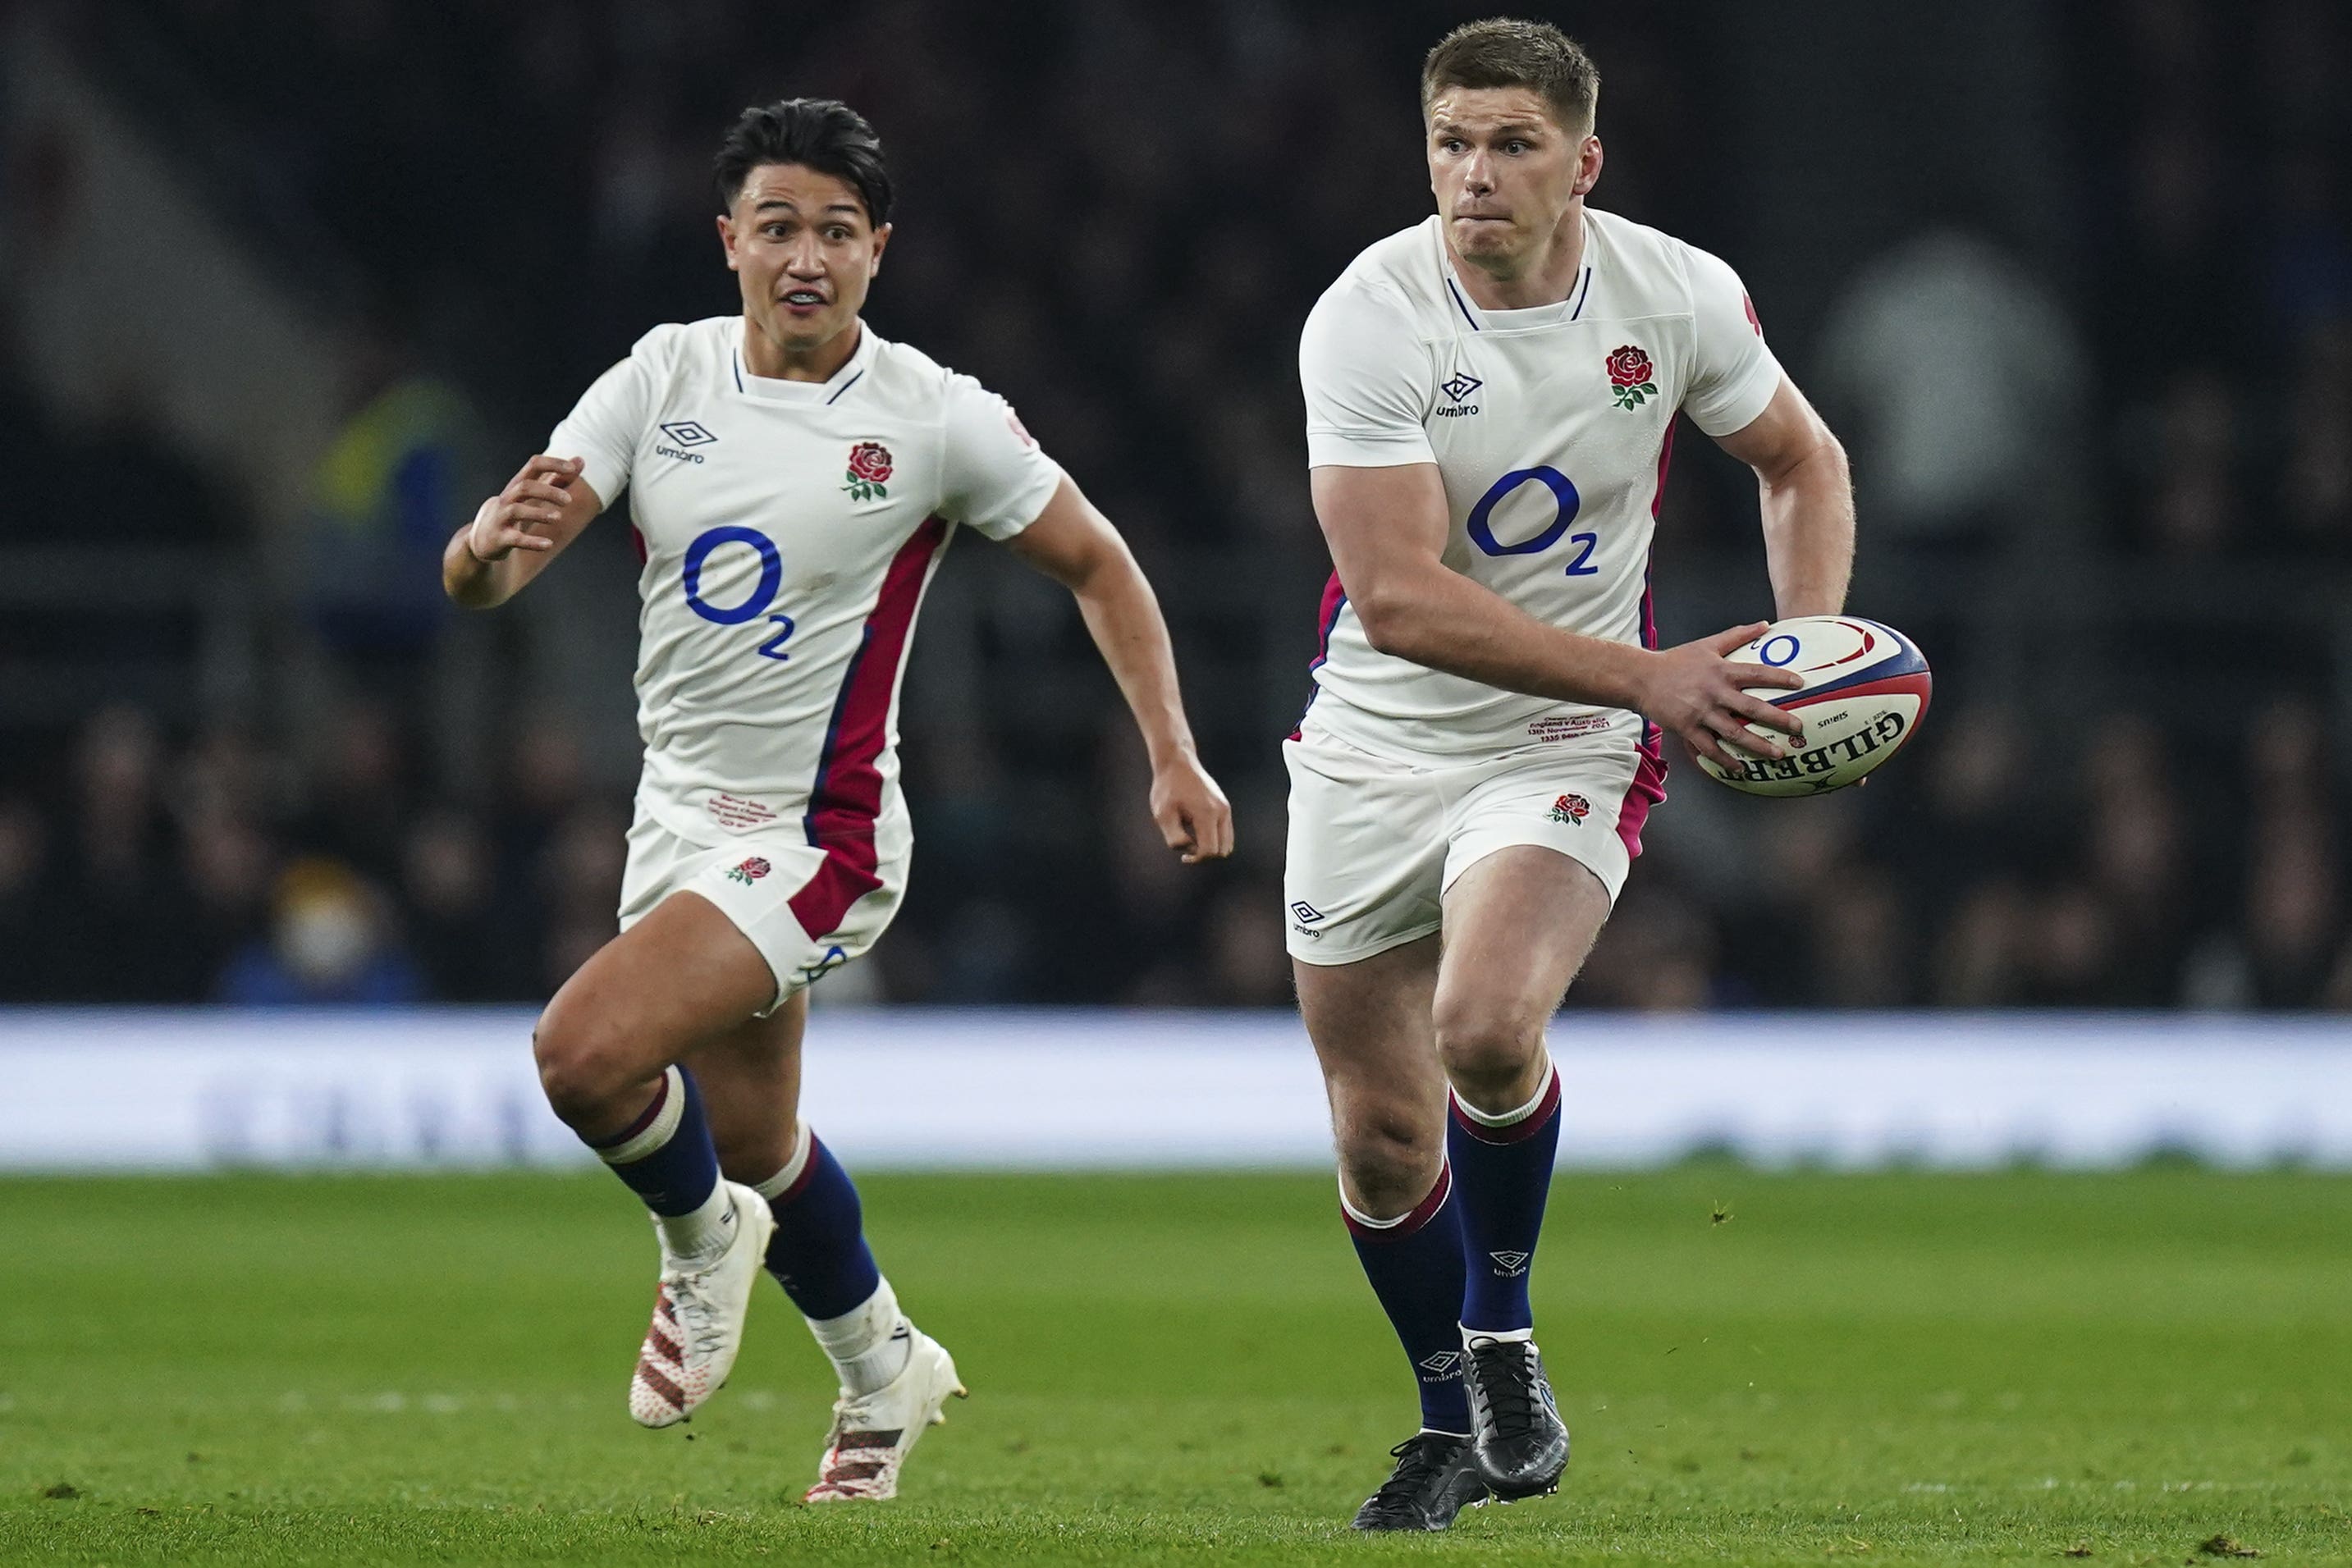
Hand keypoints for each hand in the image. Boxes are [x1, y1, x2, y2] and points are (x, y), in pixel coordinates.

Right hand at [467, 454, 581, 561]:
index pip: (534, 465)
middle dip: (548, 491)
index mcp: (518, 484)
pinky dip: (532, 542)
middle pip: (525, 487)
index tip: (572, 468)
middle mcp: (508, 498)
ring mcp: (501, 518)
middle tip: (569, 501)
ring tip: (558, 518)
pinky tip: (548, 545)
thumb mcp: (534, 494)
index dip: (553, 463)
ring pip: (517, 510)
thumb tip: (581, 460)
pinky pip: (515, 539)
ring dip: (539, 513)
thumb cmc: (514, 511)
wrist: (483, 538)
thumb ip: (557, 478)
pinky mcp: (500, 538)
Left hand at [1149, 750, 1233, 864]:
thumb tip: (1190, 849)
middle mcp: (1222, 812)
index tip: (1182, 855)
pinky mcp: (1225, 806)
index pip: (1210, 851)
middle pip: (1222, 851)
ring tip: (1191, 836)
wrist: (1177, 762)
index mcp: (1207, 814)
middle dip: (1204, 854)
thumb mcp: (1162, 814)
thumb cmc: (1167, 788)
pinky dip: (1214, 838)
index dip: (1196, 858)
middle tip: (1186, 845)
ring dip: (1210, 846)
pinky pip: (1226, 833)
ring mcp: (1226, 808)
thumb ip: (1175, 838)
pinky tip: (1196, 829)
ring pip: (1226, 843)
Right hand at [1634, 622, 1806, 771]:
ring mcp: (1701, 713)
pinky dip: (1725, 759)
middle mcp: (1714, 693)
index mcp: (1721, 671)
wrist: (1642, 678)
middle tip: (1798, 729)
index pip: (1757, 673)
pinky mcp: (1688, 728)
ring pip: (1734, 733)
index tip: (1800, 684)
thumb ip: (1737, 636)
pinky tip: (1740, 768)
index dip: (1780, 678)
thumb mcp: (1707, 644)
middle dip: (1777, 719)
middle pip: (1751, 708)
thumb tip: (1765, 625)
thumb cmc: (1676, 660)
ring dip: (1757, 745)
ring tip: (1777, 755)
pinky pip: (1710, 748)